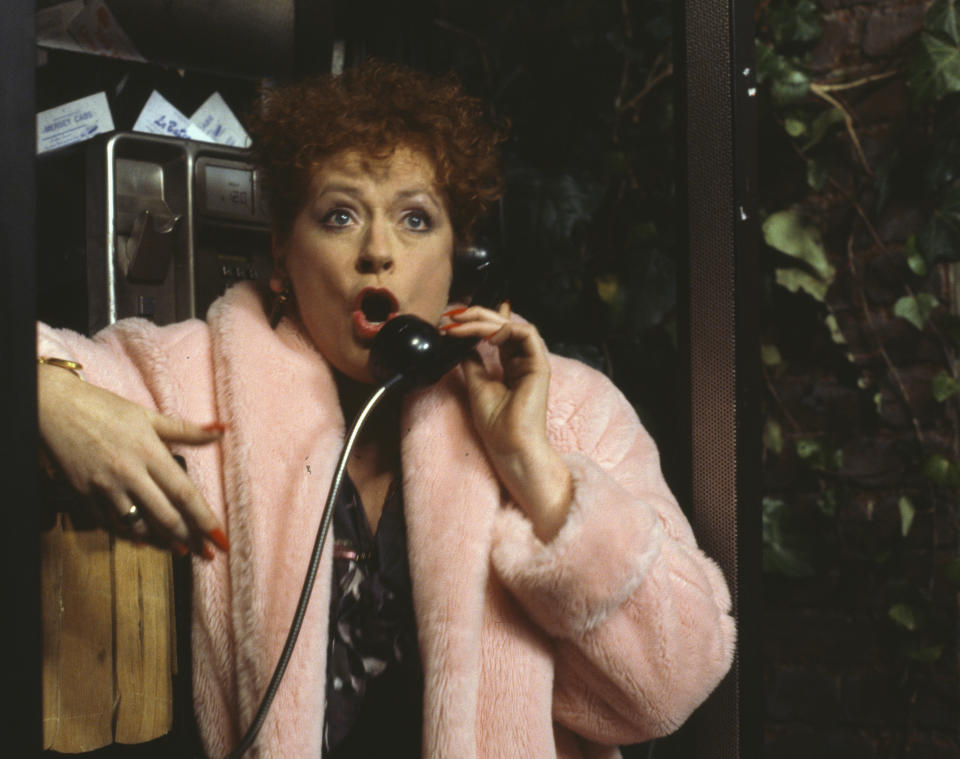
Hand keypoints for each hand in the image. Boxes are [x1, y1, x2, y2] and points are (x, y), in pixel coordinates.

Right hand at [37, 364, 227, 557]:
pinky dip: (129, 534)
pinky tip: (144, 540)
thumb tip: (222, 432)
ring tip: (180, 550)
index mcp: (150, 453)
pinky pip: (110, 524)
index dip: (205, 520)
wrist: (54, 407)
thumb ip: (188, 431)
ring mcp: (105, 487)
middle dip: (190, 539)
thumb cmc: (105, 408)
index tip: (221, 540)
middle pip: (165, 517)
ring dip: (162, 542)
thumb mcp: (149, 416)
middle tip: (207, 555)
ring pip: (138, 526)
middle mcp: (129, 474)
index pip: (185, 494)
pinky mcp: (83, 495)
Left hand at [441, 303, 571, 540]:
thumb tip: (462, 342)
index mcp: (511, 365)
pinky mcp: (539, 365)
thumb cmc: (496, 424)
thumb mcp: (476, 384)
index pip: (498, 332)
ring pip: (513, 326)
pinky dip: (506, 329)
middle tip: (452, 315)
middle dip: (476, 315)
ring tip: (463, 325)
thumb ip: (473, 361)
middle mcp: (523, 360)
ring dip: (486, 321)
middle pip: (503, 325)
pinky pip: (527, 334)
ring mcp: (532, 361)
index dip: (479, 319)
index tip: (454, 316)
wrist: (510, 445)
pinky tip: (487, 337)